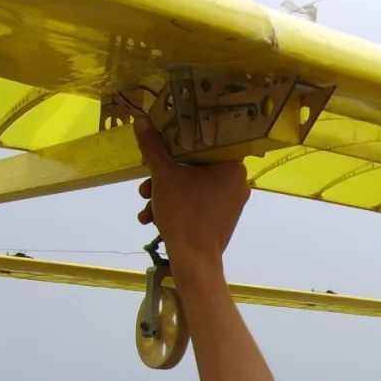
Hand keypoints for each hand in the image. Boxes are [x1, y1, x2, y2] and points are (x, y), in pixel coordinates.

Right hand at [132, 117, 249, 283]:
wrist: (194, 260)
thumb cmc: (184, 213)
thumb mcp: (163, 176)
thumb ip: (153, 147)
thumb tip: (142, 120)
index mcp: (232, 167)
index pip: (204, 144)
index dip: (177, 144)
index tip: (158, 149)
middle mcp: (238, 183)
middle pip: (194, 168)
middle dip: (162, 176)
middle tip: (145, 184)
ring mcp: (232, 203)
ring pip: (192, 188)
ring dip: (164, 194)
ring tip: (145, 205)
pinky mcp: (223, 218)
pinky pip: (197, 204)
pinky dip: (176, 207)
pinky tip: (152, 219)